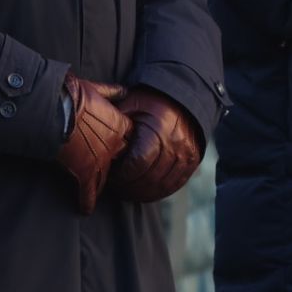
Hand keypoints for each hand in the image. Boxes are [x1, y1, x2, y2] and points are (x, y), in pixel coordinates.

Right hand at [55, 73, 132, 214]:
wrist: (55, 108)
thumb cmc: (71, 94)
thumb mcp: (94, 87)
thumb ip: (111, 91)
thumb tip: (124, 90)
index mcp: (119, 123)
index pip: (131, 137)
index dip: (125, 141)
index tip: (120, 145)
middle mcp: (114, 145)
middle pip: (122, 159)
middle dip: (117, 164)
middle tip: (110, 168)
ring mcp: (101, 161)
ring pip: (107, 178)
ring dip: (102, 183)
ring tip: (97, 188)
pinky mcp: (85, 173)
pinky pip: (89, 193)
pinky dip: (87, 202)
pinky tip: (84, 209)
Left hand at [107, 86, 203, 202]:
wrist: (179, 98)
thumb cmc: (147, 102)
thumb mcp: (129, 105)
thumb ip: (116, 124)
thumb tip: (98, 144)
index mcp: (157, 128)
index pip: (138, 163)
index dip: (122, 174)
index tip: (110, 175)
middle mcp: (175, 143)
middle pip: (149, 177)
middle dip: (129, 187)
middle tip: (115, 188)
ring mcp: (187, 154)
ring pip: (162, 185)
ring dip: (141, 193)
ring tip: (126, 192)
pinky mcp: (193, 162)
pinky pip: (174, 185)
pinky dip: (157, 193)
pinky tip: (143, 192)